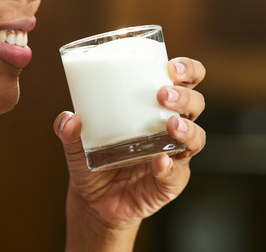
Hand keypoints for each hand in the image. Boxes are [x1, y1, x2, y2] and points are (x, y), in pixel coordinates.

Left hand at [54, 57, 206, 243]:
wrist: (95, 201)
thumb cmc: (93, 159)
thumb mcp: (76, 143)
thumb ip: (68, 130)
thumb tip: (69, 118)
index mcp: (156, 106)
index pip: (185, 81)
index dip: (188, 69)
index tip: (172, 66)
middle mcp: (171, 127)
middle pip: (196, 104)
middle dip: (184, 96)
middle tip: (162, 94)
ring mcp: (174, 155)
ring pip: (196, 137)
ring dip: (187, 128)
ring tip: (171, 124)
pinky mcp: (171, 182)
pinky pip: (177, 174)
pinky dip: (169, 167)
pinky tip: (159, 162)